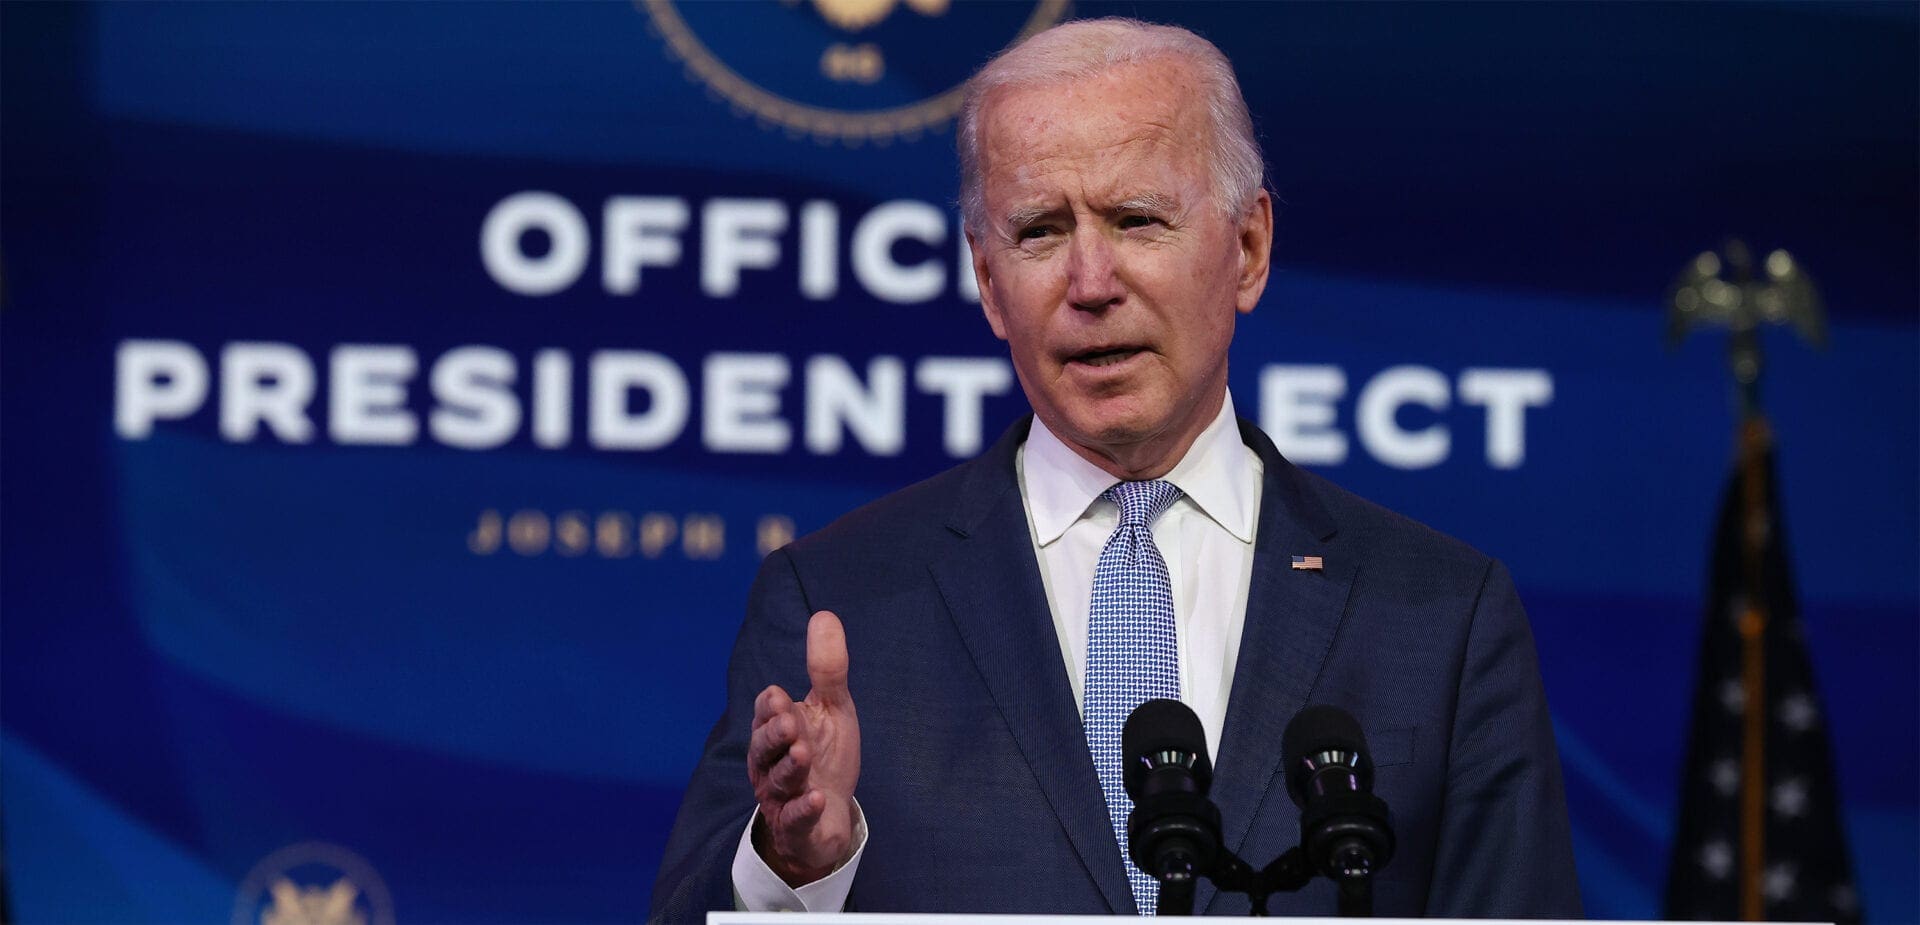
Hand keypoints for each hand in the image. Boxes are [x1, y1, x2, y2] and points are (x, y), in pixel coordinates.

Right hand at [748, 610, 860, 885]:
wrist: (830, 815)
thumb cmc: (824, 755)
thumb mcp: (831, 709)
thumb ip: (827, 668)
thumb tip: (824, 615)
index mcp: (774, 731)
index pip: (766, 714)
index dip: (771, 708)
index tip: (780, 697)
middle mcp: (770, 763)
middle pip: (764, 747)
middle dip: (774, 735)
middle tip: (788, 724)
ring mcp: (781, 796)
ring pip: (779, 781)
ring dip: (790, 767)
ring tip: (803, 754)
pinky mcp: (796, 826)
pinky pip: (795, 819)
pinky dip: (803, 810)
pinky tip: (815, 798)